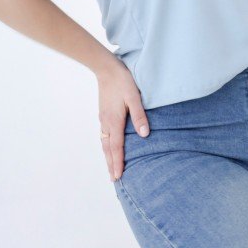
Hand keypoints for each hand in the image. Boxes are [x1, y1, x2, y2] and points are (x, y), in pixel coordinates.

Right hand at [95, 55, 149, 181]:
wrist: (106, 68)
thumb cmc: (122, 81)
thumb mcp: (134, 97)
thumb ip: (139, 116)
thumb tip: (144, 134)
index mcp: (114, 121)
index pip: (117, 147)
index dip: (118, 162)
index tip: (118, 176)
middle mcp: (107, 123)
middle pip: (108, 149)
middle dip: (111, 164)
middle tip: (114, 179)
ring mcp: (103, 118)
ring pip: (104, 143)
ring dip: (107, 156)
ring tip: (110, 168)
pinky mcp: (103, 114)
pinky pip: (103, 135)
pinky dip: (106, 146)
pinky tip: (108, 147)